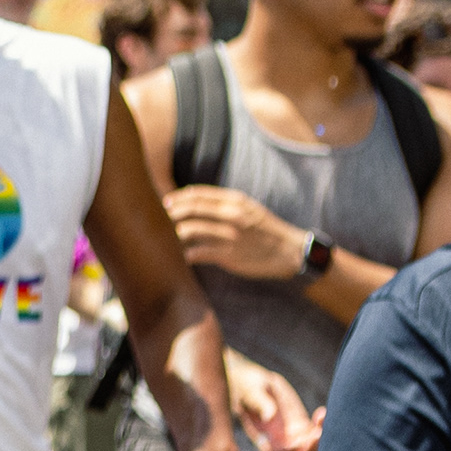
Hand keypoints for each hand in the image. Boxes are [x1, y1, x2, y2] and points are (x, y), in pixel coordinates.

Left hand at [166, 184, 311, 280]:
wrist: (289, 251)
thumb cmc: (264, 230)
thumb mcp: (247, 208)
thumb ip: (222, 202)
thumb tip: (191, 197)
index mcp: (235, 201)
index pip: (198, 194)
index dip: (178, 198)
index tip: (166, 203)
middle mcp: (231, 215)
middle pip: (191, 210)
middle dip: (171, 214)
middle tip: (161, 219)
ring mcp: (230, 235)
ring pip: (190, 230)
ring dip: (175, 234)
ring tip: (170, 238)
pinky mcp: (229, 255)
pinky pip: (198, 253)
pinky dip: (187, 254)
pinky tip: (184, 256)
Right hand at [224, 354, 323, 450]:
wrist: (255, 382)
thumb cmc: (246, 386)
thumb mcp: (251, 392)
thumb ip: (259, 403)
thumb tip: (268, 416)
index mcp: (260, 436)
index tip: (296, 443)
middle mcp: (276, 440)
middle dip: (308, 449)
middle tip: (317, 434)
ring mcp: (290, 435)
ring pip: (309, 447)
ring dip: (319, 438)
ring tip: (322, 419)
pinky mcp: (301, 425)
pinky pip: (315, 432)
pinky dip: (322, 425)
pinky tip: (322, 412)